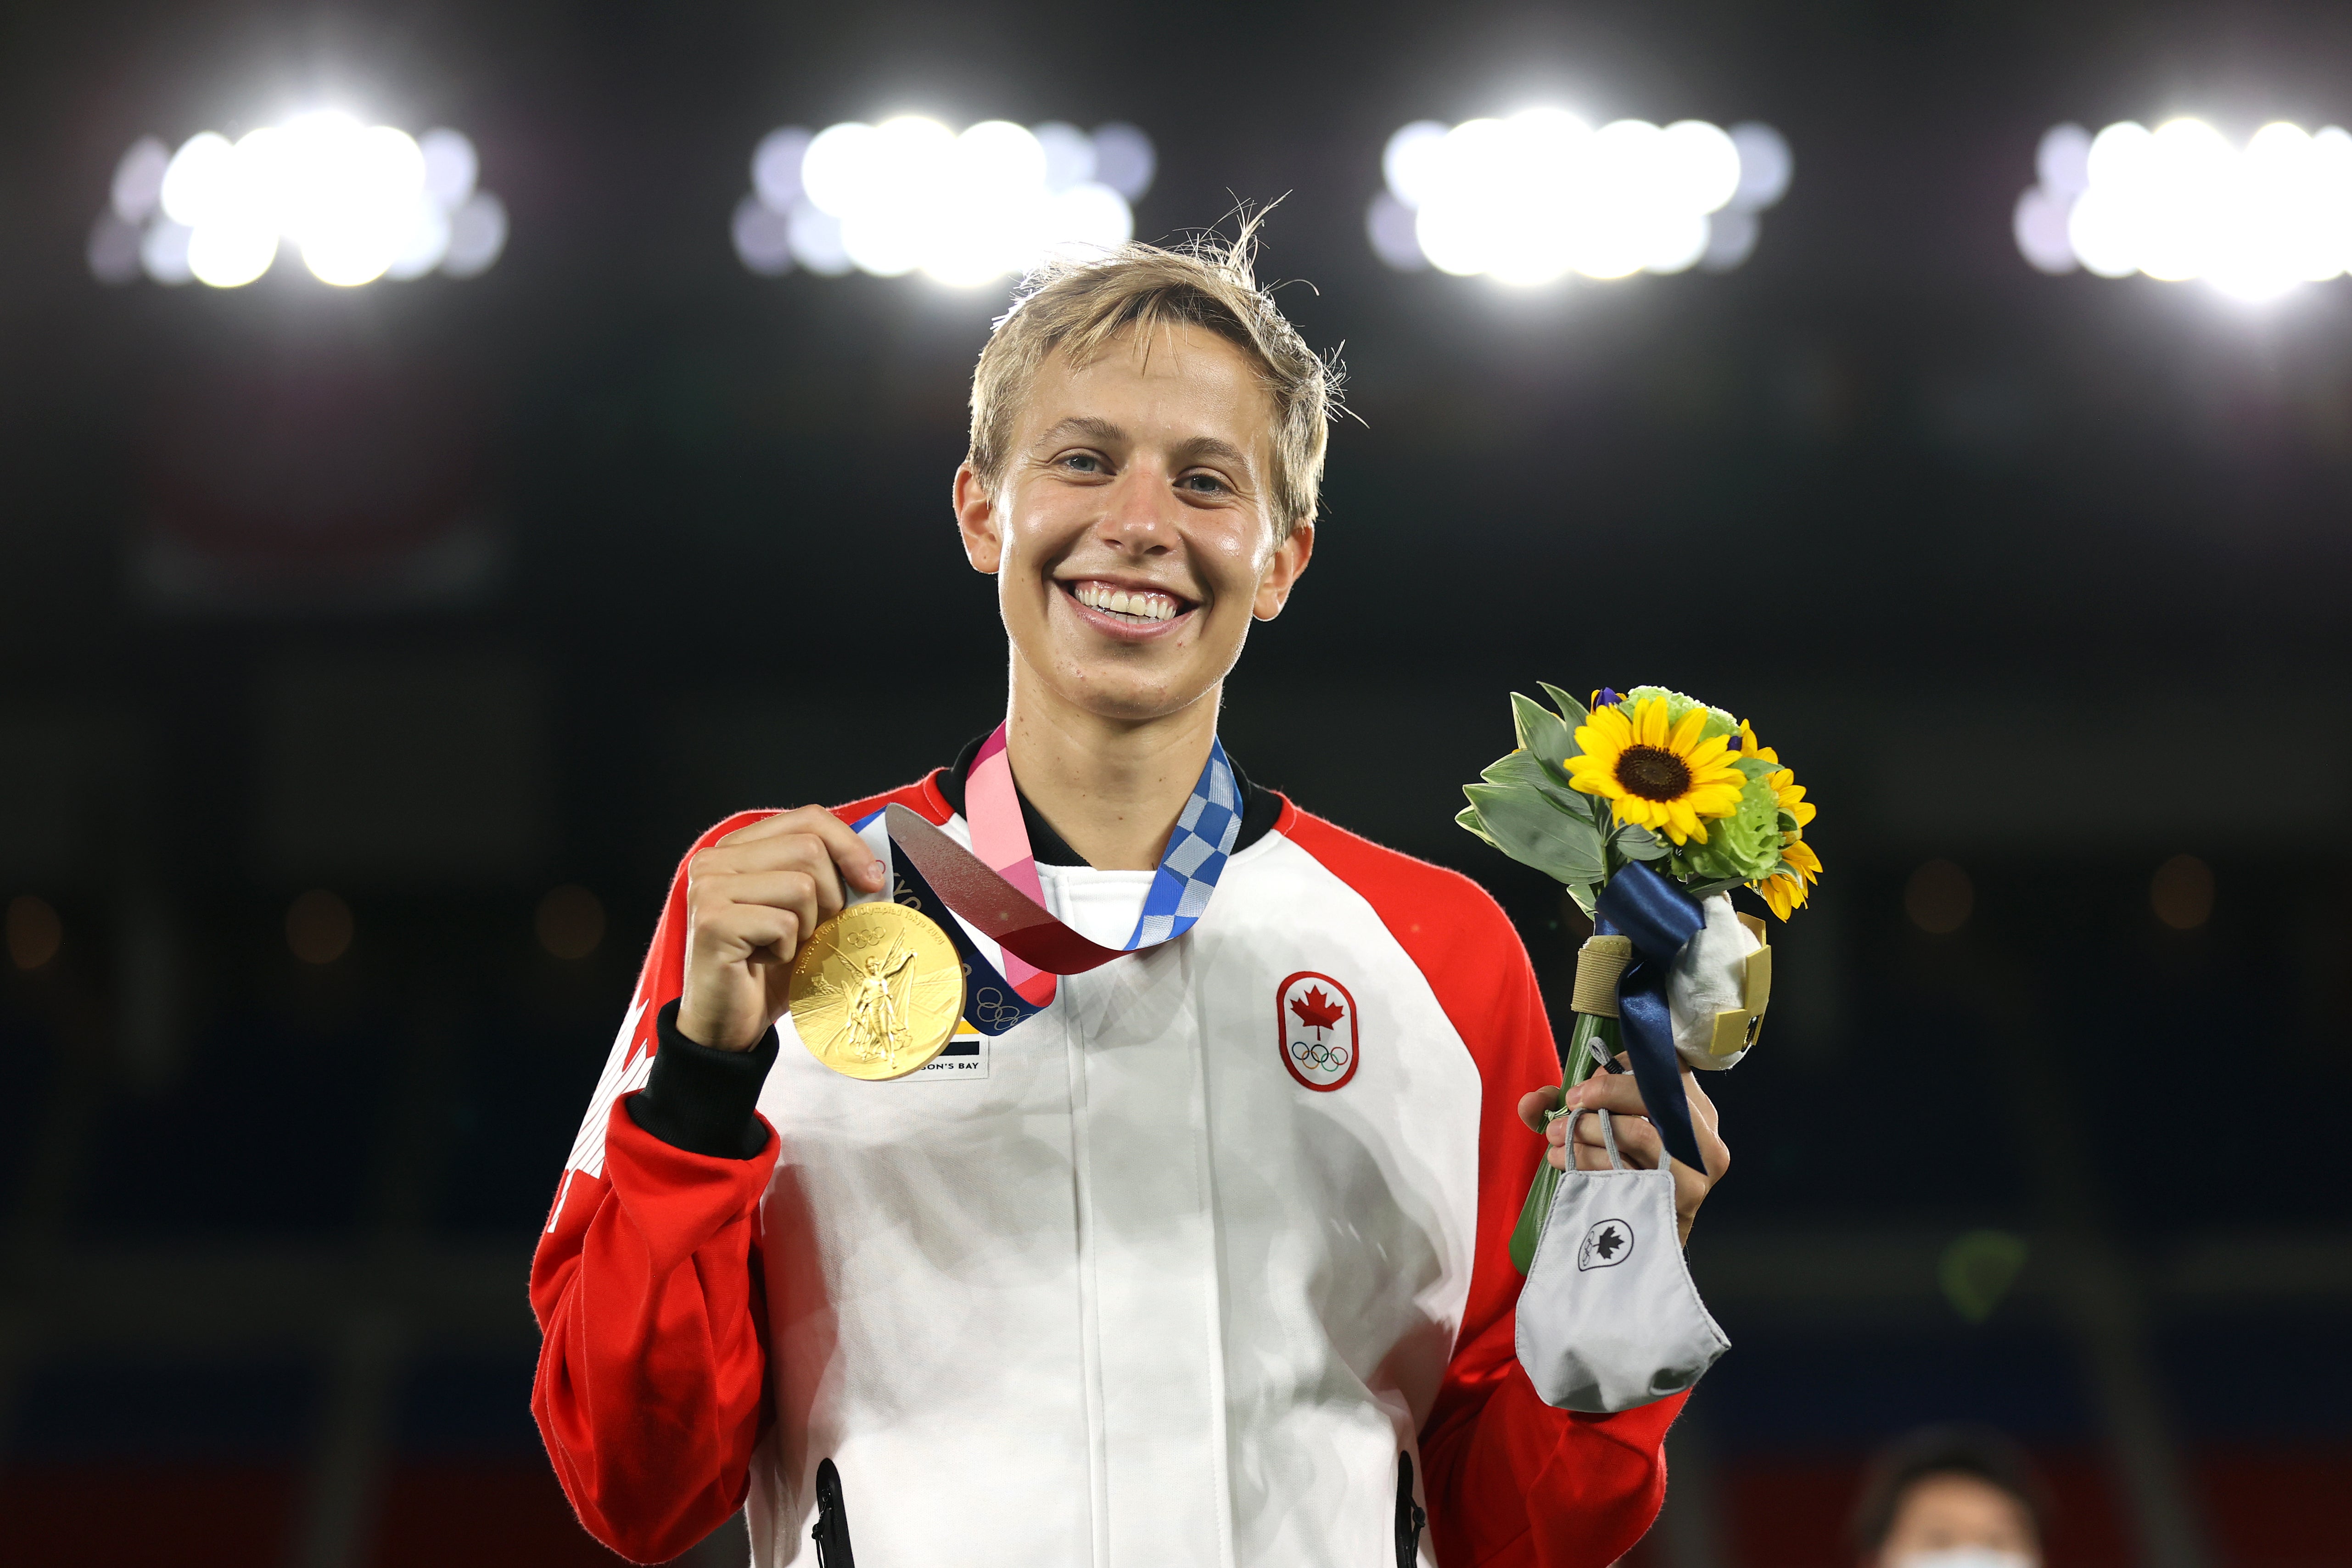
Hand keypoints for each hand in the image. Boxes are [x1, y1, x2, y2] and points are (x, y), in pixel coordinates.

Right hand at [677, 808, 888, 1050]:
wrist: (727, 1024)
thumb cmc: (767, 969)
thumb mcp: (807, 914)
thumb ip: (828, 879)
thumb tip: (875, 868)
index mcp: (738, 847)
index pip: (808, 818)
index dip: (849, 846)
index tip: (870, 880)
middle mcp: (716, 859)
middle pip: (810, 848)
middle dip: (830, 895)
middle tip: (812, 930)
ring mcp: (709, 888)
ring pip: (802, 884)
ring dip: (807, 926)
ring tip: (782, 946)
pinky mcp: (712, 922)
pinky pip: (784, 923)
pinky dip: (787, 950)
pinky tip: (763, 962)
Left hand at [1516, 1058, 1730, 1246]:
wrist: (1639, 1244)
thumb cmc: (1623, 1175)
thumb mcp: (1605, 1128)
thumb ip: (1572, 1107)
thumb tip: (1534, 1101)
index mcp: (1695, 1110)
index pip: (1666, 1069)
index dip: (1621, 1071)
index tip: (1587, 1084)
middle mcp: (1705, 1139)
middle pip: (1656, 1096)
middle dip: (1605, 1094)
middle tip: (1571, 1103)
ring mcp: (1697, 1172)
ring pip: (1639, 1133)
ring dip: (1589, 1128)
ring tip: (1557, 1135)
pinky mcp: (1679, 1201)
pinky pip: (1628, 1171)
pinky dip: (1589, 1160)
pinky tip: (1563, 1160)